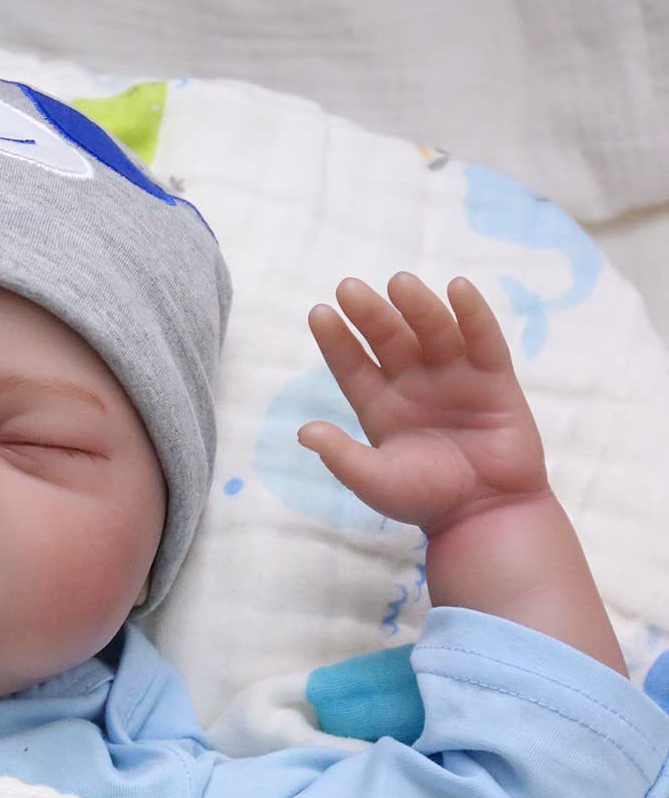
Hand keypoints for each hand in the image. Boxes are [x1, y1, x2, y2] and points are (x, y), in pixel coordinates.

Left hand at [299, 272, 549, 534]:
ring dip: (416, 306)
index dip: (337, 340)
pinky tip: (457, 289)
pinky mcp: (494, 379)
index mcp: (380, 406)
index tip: (318, 313)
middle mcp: (414, 385)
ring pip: (433, 332)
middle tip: (348, 288)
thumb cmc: (425, 500)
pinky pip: (483, 340)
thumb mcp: (374, 480)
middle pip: (389, 340)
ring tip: (398, 283)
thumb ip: (341, 456)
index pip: (353, 366)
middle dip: (371, 315)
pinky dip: (472, 314)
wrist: (484, 514)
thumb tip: (303, 432)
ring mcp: (454, 378)